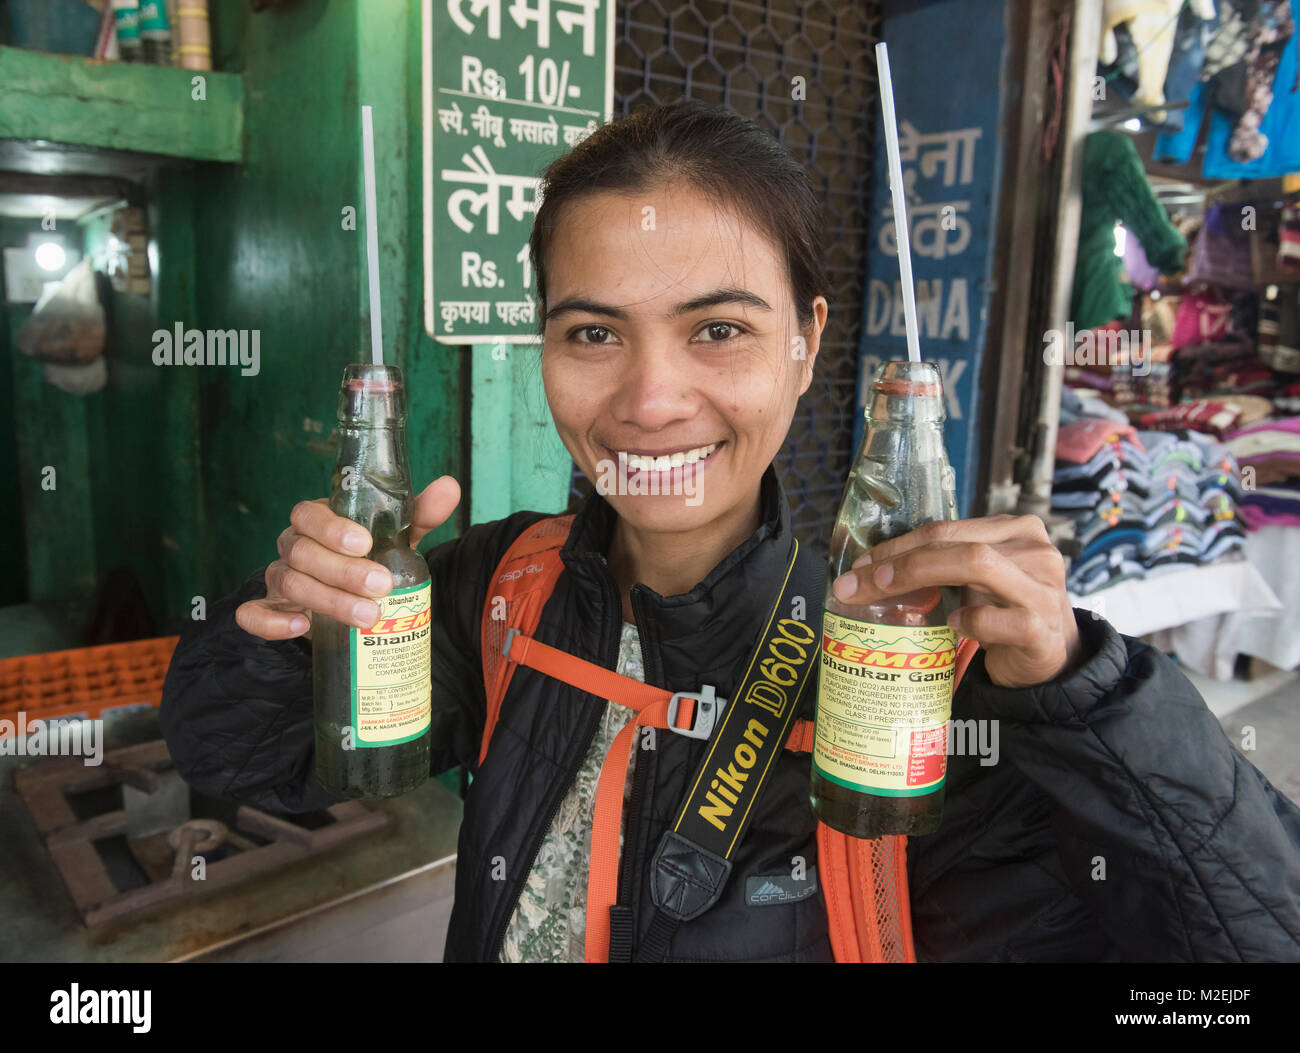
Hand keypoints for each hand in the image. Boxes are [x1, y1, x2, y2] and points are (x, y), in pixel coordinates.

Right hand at [235, 476, 461, 641]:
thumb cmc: (371, 556)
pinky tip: (300, 626)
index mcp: (317, 521)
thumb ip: (418, 514)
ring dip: (328, 601)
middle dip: (343, 571)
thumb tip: (450, 487)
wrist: (348, 594)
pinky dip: (271, 622)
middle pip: (303, 552)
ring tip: (368, 617)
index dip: (332, 528)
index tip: (364, 543)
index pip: (309, 514)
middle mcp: (294, 546)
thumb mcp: (396, 536)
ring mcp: (279, 578)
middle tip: (381, 587)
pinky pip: (254, 614)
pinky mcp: (272, 610)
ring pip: (290, 583)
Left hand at [830, 514, 1083, 688]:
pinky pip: (1000, 619)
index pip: (945, 528)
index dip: (897, 545)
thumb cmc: (1006, 610)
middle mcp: (1034, 550)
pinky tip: (953, 625)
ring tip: (889, 598)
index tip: (859, 565)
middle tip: (856, 584)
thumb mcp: (979, 579)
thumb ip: (945, 564)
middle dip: (898, 562)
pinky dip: (970, 620)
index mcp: (1015, 529)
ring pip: (976, 565)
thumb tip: (871, 567)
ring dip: (921, 579)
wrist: (1052, 658)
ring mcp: (1042, 588)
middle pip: (955, 544)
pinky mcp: (1043, 629)